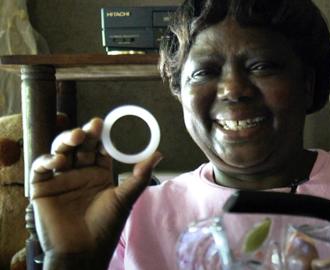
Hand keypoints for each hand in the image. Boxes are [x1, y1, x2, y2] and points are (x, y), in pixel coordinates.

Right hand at [30, 118, 161, 268]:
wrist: (82, 252)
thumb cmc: (105, 227)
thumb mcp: (125, 198)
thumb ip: (140, 176)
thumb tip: (159, 153)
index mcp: (99, 173)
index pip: (98, 148)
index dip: (101, 136)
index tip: (104, 124)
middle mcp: (79, 173)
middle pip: (80, 146)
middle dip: (85, 134)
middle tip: (92, 125)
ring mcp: (61, 179)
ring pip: (60, 152)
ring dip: (65, 141)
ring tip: (75, 137)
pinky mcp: (43, 188)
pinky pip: (41, 168)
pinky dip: (47, 160)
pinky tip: (58, 160)